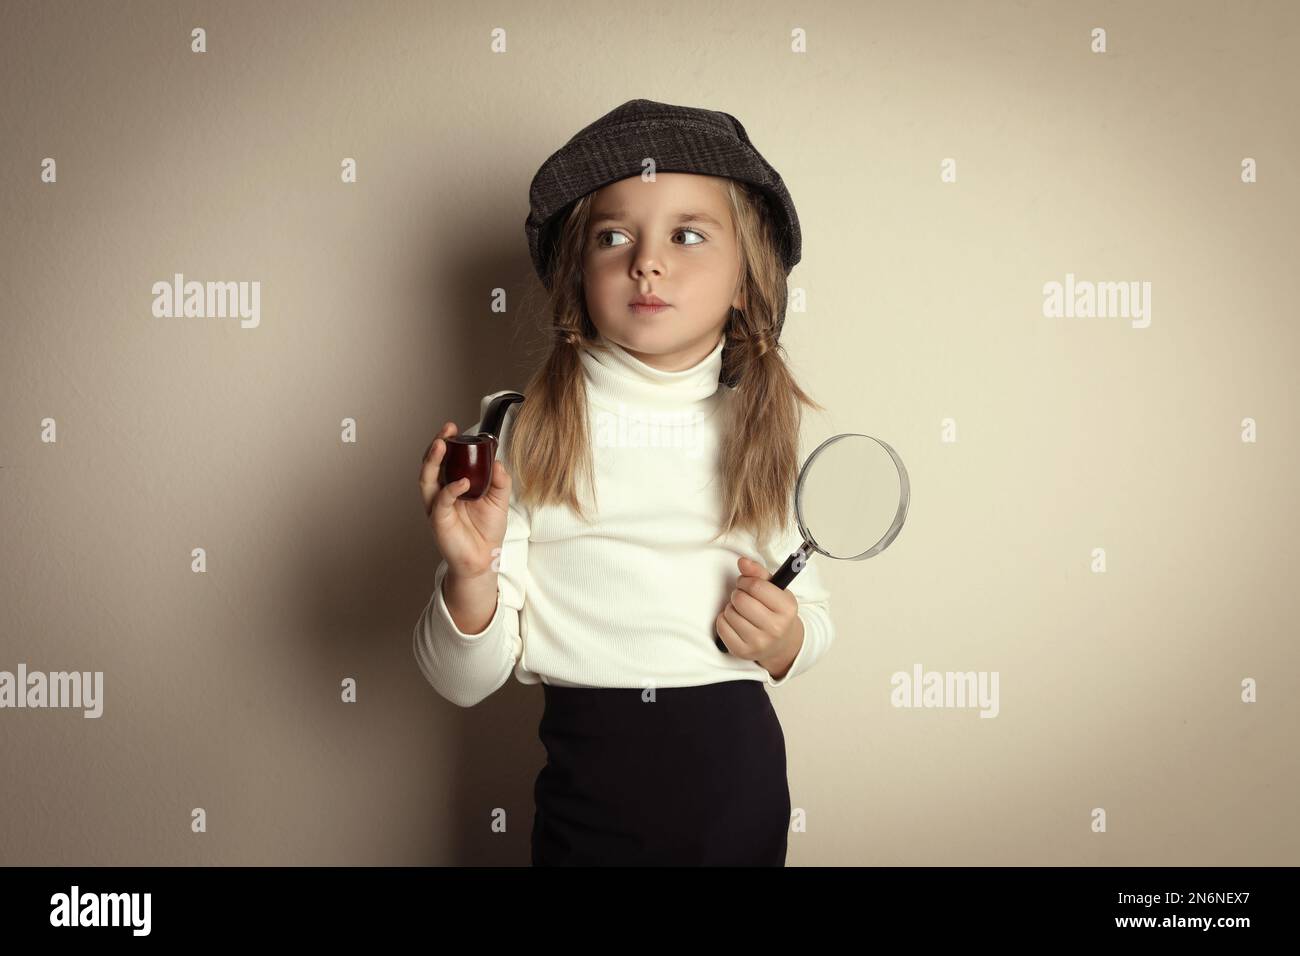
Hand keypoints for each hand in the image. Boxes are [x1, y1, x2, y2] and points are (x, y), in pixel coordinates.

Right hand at [418, 420, 511, 578]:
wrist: (485, 558)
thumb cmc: (487, 530)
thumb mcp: (500, 499)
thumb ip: (499, 479)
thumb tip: (497, 460)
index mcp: (453, 485)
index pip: (446, 459)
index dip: (447, 442)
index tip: (453, 428)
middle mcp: (441, 493)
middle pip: (431, 464)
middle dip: (436, 445)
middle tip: (445, 431)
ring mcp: (437, 506)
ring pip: (427, 479)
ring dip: (432, 460)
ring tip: (441, 445)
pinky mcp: (439, 519)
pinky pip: (442, 500)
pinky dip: (451, 488)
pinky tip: (463, 482)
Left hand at [714, 556, 800, 664]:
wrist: (781, 644)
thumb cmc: (776, 612)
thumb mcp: (775, 590)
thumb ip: (758, 572)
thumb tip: (742, 562)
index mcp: (787, 609)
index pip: (756, 586)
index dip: (745, 580)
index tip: (746, 583)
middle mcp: (775, 628)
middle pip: (740, 600)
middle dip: (738, 594)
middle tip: (743, 597)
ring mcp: (759, 642)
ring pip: (729, 613)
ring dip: (731, 607)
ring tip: (741, 611)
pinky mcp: (742, 651)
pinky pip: (721, 627)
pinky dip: (724, 620)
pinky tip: (735, 621)